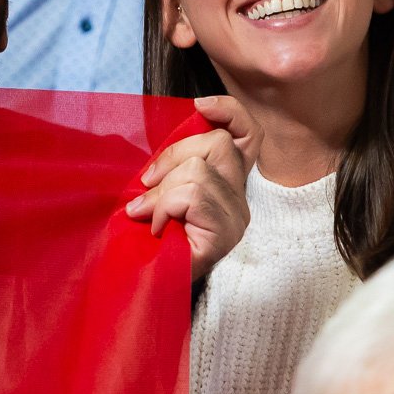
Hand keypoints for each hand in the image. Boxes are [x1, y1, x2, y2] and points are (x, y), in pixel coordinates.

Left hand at [126, 96, 257, 279]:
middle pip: (216, 143)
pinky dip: (164, 208)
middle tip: (146, 188)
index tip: (199, 105)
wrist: (149, 288)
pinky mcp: (226, 233)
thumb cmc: (151, 242)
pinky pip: (192, 196)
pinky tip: (157, 230)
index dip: (228, 111)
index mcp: (226, 182)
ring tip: (150, 217)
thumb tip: (154, 155)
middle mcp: (240, 197)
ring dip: (162, 192)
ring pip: (199, 171)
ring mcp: (237, 216)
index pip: (247, 134)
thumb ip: (166, 170)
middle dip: (172, 158)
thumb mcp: (157, 194)